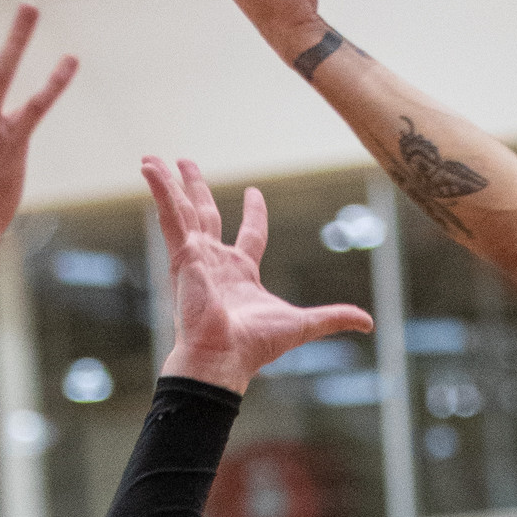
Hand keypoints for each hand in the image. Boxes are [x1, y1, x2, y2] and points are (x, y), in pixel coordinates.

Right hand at [144, 157, 372, 391]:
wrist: (223, 356)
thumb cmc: (255, 346)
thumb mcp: (304, 325)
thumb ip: (333, 317)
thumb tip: (368, 322)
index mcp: (241, 274)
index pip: (250, 235)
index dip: (253, 213)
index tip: (254, 193)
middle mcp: (215, 263)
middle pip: (207, 215)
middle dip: (197, 189)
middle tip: (186, 164)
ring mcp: (196, 257)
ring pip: (183, 210)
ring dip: (170, 183)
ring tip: (153, 159)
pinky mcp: (181, 254)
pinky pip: (169, 214)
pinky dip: (160, 190)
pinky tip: (149, 168)